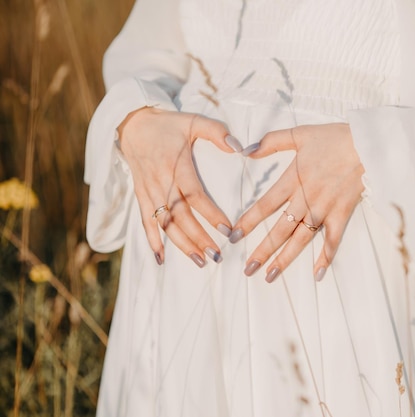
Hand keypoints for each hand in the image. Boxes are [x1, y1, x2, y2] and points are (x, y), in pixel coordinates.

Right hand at [118, 107, 242, 266]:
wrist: (133, 124)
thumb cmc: (168, 125)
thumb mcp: (193, 121)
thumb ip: (217, 132)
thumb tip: (239, 148)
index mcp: (176, 166)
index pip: (195, 195)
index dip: (211, 214)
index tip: (227, 230)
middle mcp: (161, 182)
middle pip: (180, 215)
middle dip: (198, 237)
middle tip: (217, 255)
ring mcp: (149, 191)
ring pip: (164, 223)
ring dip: (181, 244)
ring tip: (200, 261)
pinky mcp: (141, 195)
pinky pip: (145, 221)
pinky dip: (152, 240)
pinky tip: (161, 258)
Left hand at [231, 123, 364, 281]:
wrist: (368, 144)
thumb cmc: (335, 138)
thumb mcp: (299, 134)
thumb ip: (271, 142)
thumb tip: (245, 150)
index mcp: (293, 179)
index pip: (265, 205)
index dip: (248, 222)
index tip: (233, 237)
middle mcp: (306, 199)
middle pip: (280, 230)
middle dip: (262, 251)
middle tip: (248, 269)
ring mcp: (325, 209)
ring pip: (301, 239)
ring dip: (285, 259)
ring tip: (271, 276)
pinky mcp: (342, 214)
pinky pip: (333, 240)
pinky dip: (326, 257)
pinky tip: (316, 273)